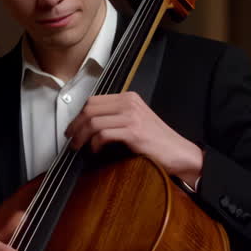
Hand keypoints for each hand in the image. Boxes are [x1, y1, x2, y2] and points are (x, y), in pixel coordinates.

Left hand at [64, 92, 203, 186]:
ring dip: (81, 136)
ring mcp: (132, 116)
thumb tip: (89, 124)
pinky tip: (96, 150)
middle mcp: (130, 103)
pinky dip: (95, 144)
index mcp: (129, 98)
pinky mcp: (133, 131)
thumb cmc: (158, 141)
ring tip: (79, 147)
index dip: (78, 115)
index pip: (94, 100)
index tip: (72, 128)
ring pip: (93, 121)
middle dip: (75, 125)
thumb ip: (116, 117)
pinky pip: (103, 133)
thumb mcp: (136, 121)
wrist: (179, 153)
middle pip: (90, 108)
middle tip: (71, 139)